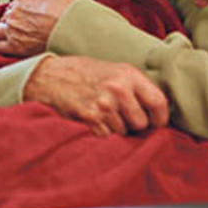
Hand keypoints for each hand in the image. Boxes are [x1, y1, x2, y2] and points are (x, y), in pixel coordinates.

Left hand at [0, 0, 76, 56]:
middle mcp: (14, 12)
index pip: (14, 4)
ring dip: (2, 32)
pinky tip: (3, 45)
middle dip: (12, 21)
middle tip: (22, 27)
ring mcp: (12, 29)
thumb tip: (38, 1)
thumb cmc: (68, 12)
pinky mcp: (14, 46)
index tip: (27, 16)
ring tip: (10, 36)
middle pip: (5, 16)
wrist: (74, 30)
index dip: (21, 11)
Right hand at [24, 56, 169, 135]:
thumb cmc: (82, 74)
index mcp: (128, 74)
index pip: (159, 103)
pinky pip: (106, 137)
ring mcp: (104, 105)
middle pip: (141, 124)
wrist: (48, 76)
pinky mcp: (90, 118)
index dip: (159, 118)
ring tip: (100, 115)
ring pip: (123, 133)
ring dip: (114, 130)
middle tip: (118, 117)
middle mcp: (118, 89)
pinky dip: (100, 134)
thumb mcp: (113, 70)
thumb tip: (157, 113)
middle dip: (132, 125)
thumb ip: (135, 88)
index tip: (155, 123)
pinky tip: (91, 121)